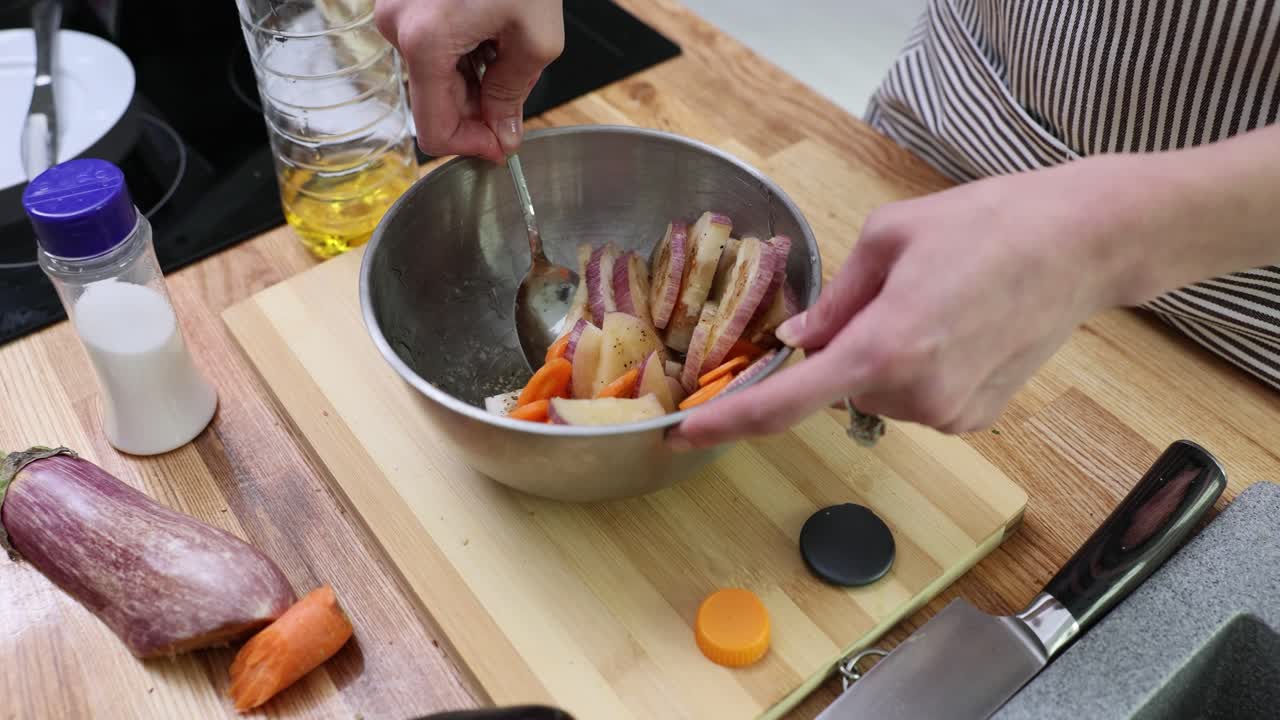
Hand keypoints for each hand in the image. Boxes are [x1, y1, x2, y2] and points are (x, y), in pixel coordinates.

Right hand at [374, 0, 563, 161]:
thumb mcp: (536, 36)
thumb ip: (514, 93)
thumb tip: (503, 132)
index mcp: (424, 42)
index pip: (433, 131)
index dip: (471, 146)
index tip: (502, 145)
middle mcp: (396, 26)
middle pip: (433, 102)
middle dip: (476, 112)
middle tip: (515, 107)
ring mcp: (394, 9)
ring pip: (432, 74)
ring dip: (471, 80)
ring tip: (508, 51)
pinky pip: (428, 44)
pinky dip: (462, 52)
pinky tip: (491, 33)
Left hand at [673, 160, 1133, 446]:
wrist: (1082, 244)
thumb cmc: (987, 224)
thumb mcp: (889, 237)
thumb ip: (835, 300)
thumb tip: (798, 339)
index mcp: (883, 347)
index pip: (786, 404)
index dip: (728, 424)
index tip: (684, 434)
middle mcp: (913, 394)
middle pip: (835, 387)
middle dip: (837, 351)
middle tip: (885, 295)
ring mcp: (948, 414)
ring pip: (875, 393)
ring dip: (880, 359)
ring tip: (935, 303)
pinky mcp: (973, 419)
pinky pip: (914, 399)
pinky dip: (914, 371)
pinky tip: (955, 330)